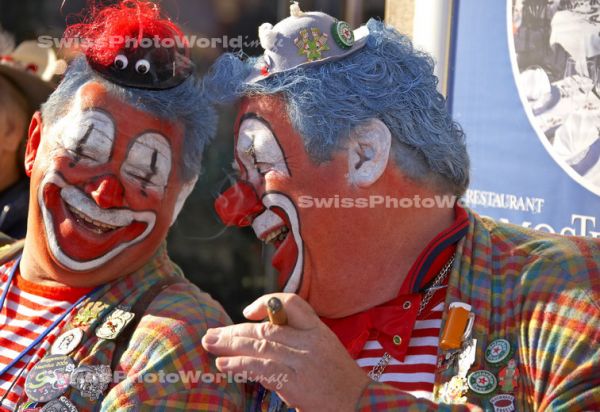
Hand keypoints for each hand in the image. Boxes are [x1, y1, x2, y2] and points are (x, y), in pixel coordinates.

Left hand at [201, 293, 370, 411]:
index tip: (247, 313)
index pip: (291, 303)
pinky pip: (260, 367)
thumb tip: (264, 336)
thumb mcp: (324, 348)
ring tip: (210, 345)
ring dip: (230, 345)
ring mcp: (301, 360)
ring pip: (259, 345)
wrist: (359, 404)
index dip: (266, 303)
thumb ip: (299, 338)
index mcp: (318, 329)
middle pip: (265, 328)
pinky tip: (224, 364)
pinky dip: (239, 365)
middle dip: (234, 330)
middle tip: (211, 333)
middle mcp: (309, 341)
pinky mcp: (293, 381)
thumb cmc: (340, 379)